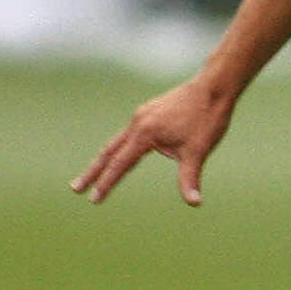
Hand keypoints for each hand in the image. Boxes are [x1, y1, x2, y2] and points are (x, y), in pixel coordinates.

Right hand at [71, 77, 235, 205]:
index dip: (106, 184)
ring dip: (105, 158)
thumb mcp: (198, 152)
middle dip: (93, 172)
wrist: (215, 87)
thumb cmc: (208, 118)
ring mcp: (142, 115)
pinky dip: (120, 146)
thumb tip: (195, 203)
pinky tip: (124, 153)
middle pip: (108, 152)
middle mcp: (137, 123)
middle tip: (75, 188)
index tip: (93, 199)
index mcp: (144, 133)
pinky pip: (130, 132)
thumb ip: (190, 179)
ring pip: (117, 141)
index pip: (119, 164)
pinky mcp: (149, 111)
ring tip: (94, 174)